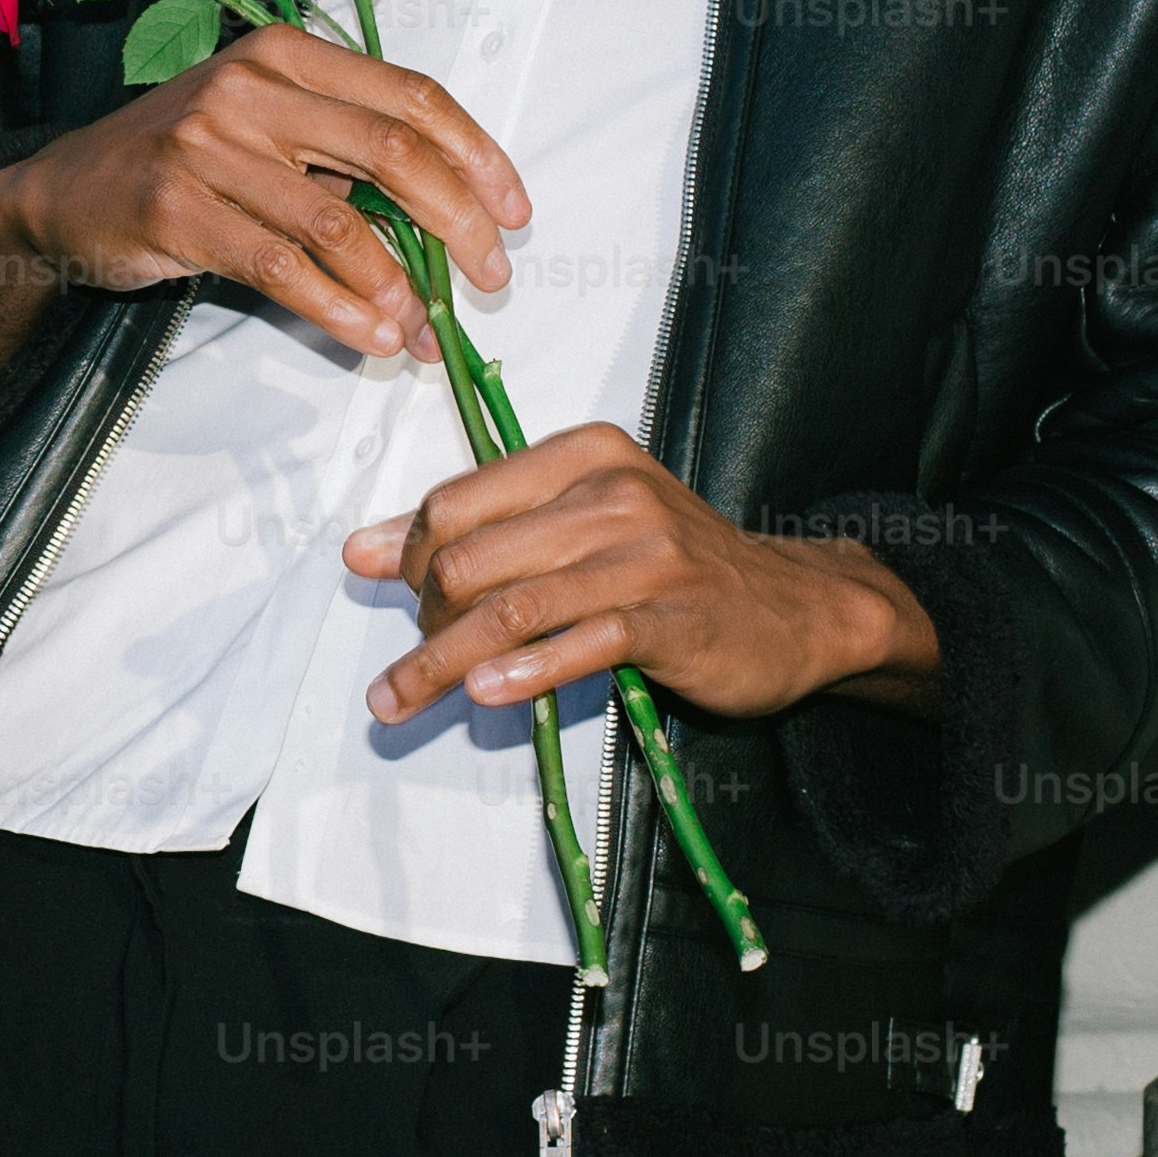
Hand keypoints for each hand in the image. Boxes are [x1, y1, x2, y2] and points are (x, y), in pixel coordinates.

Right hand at [0, 28, 530, 457]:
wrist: (63, 191)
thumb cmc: (187, 163)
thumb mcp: (267, 130)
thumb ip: (346, 155)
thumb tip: (454, 222)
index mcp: (287, 52)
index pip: (411, 94)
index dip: (477, 155)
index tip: (515, 213)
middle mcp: (250, 85)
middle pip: (393, 149)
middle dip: (458, 221)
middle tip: (491, 276)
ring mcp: (207, 143)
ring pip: (339, 221)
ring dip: (397, 285)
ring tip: (421, 330)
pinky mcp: (175, 206)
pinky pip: (282, 266)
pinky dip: (340, 308)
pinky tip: (371, 336)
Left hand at [345, 424, 939, 724]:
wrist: (794, 607)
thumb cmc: (674, 564)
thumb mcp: (579, 525)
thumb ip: (479, 530)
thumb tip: (363, 551)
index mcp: (582, 455)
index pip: (457, 500)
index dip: (410, 556)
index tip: (403, 601)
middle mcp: (612, 492)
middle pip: (471, 557)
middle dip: (422, 619)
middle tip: (412, 666)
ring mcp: (646, 554)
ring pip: (511, 607)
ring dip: (441, 662)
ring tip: (397, 702)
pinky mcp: (673, 617)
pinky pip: (581, 643)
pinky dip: (524, 672)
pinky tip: (486, 695)